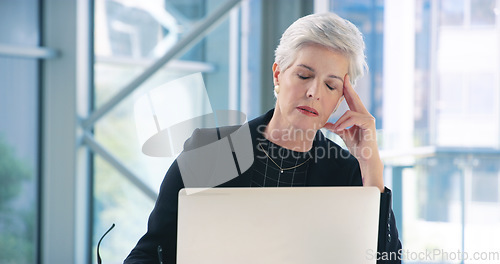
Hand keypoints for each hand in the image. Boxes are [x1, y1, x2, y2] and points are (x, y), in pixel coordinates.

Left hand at [323, 75, 383, 191]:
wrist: (365, 157)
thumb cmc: (357, 146)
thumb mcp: (344, 134)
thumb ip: (336, 127)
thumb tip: (325, 124)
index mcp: (359, 115)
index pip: (353, 100)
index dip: (348, 90)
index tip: (344, 80)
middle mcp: (365, 114)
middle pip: (355, 98)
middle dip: (349, 88)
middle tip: (344, 78)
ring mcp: (368, 118)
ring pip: (350, 112)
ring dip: (340, 121)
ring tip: (336, 129)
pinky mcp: (369, 123)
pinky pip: (353, 119)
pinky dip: (344, 124)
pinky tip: (340, 129)